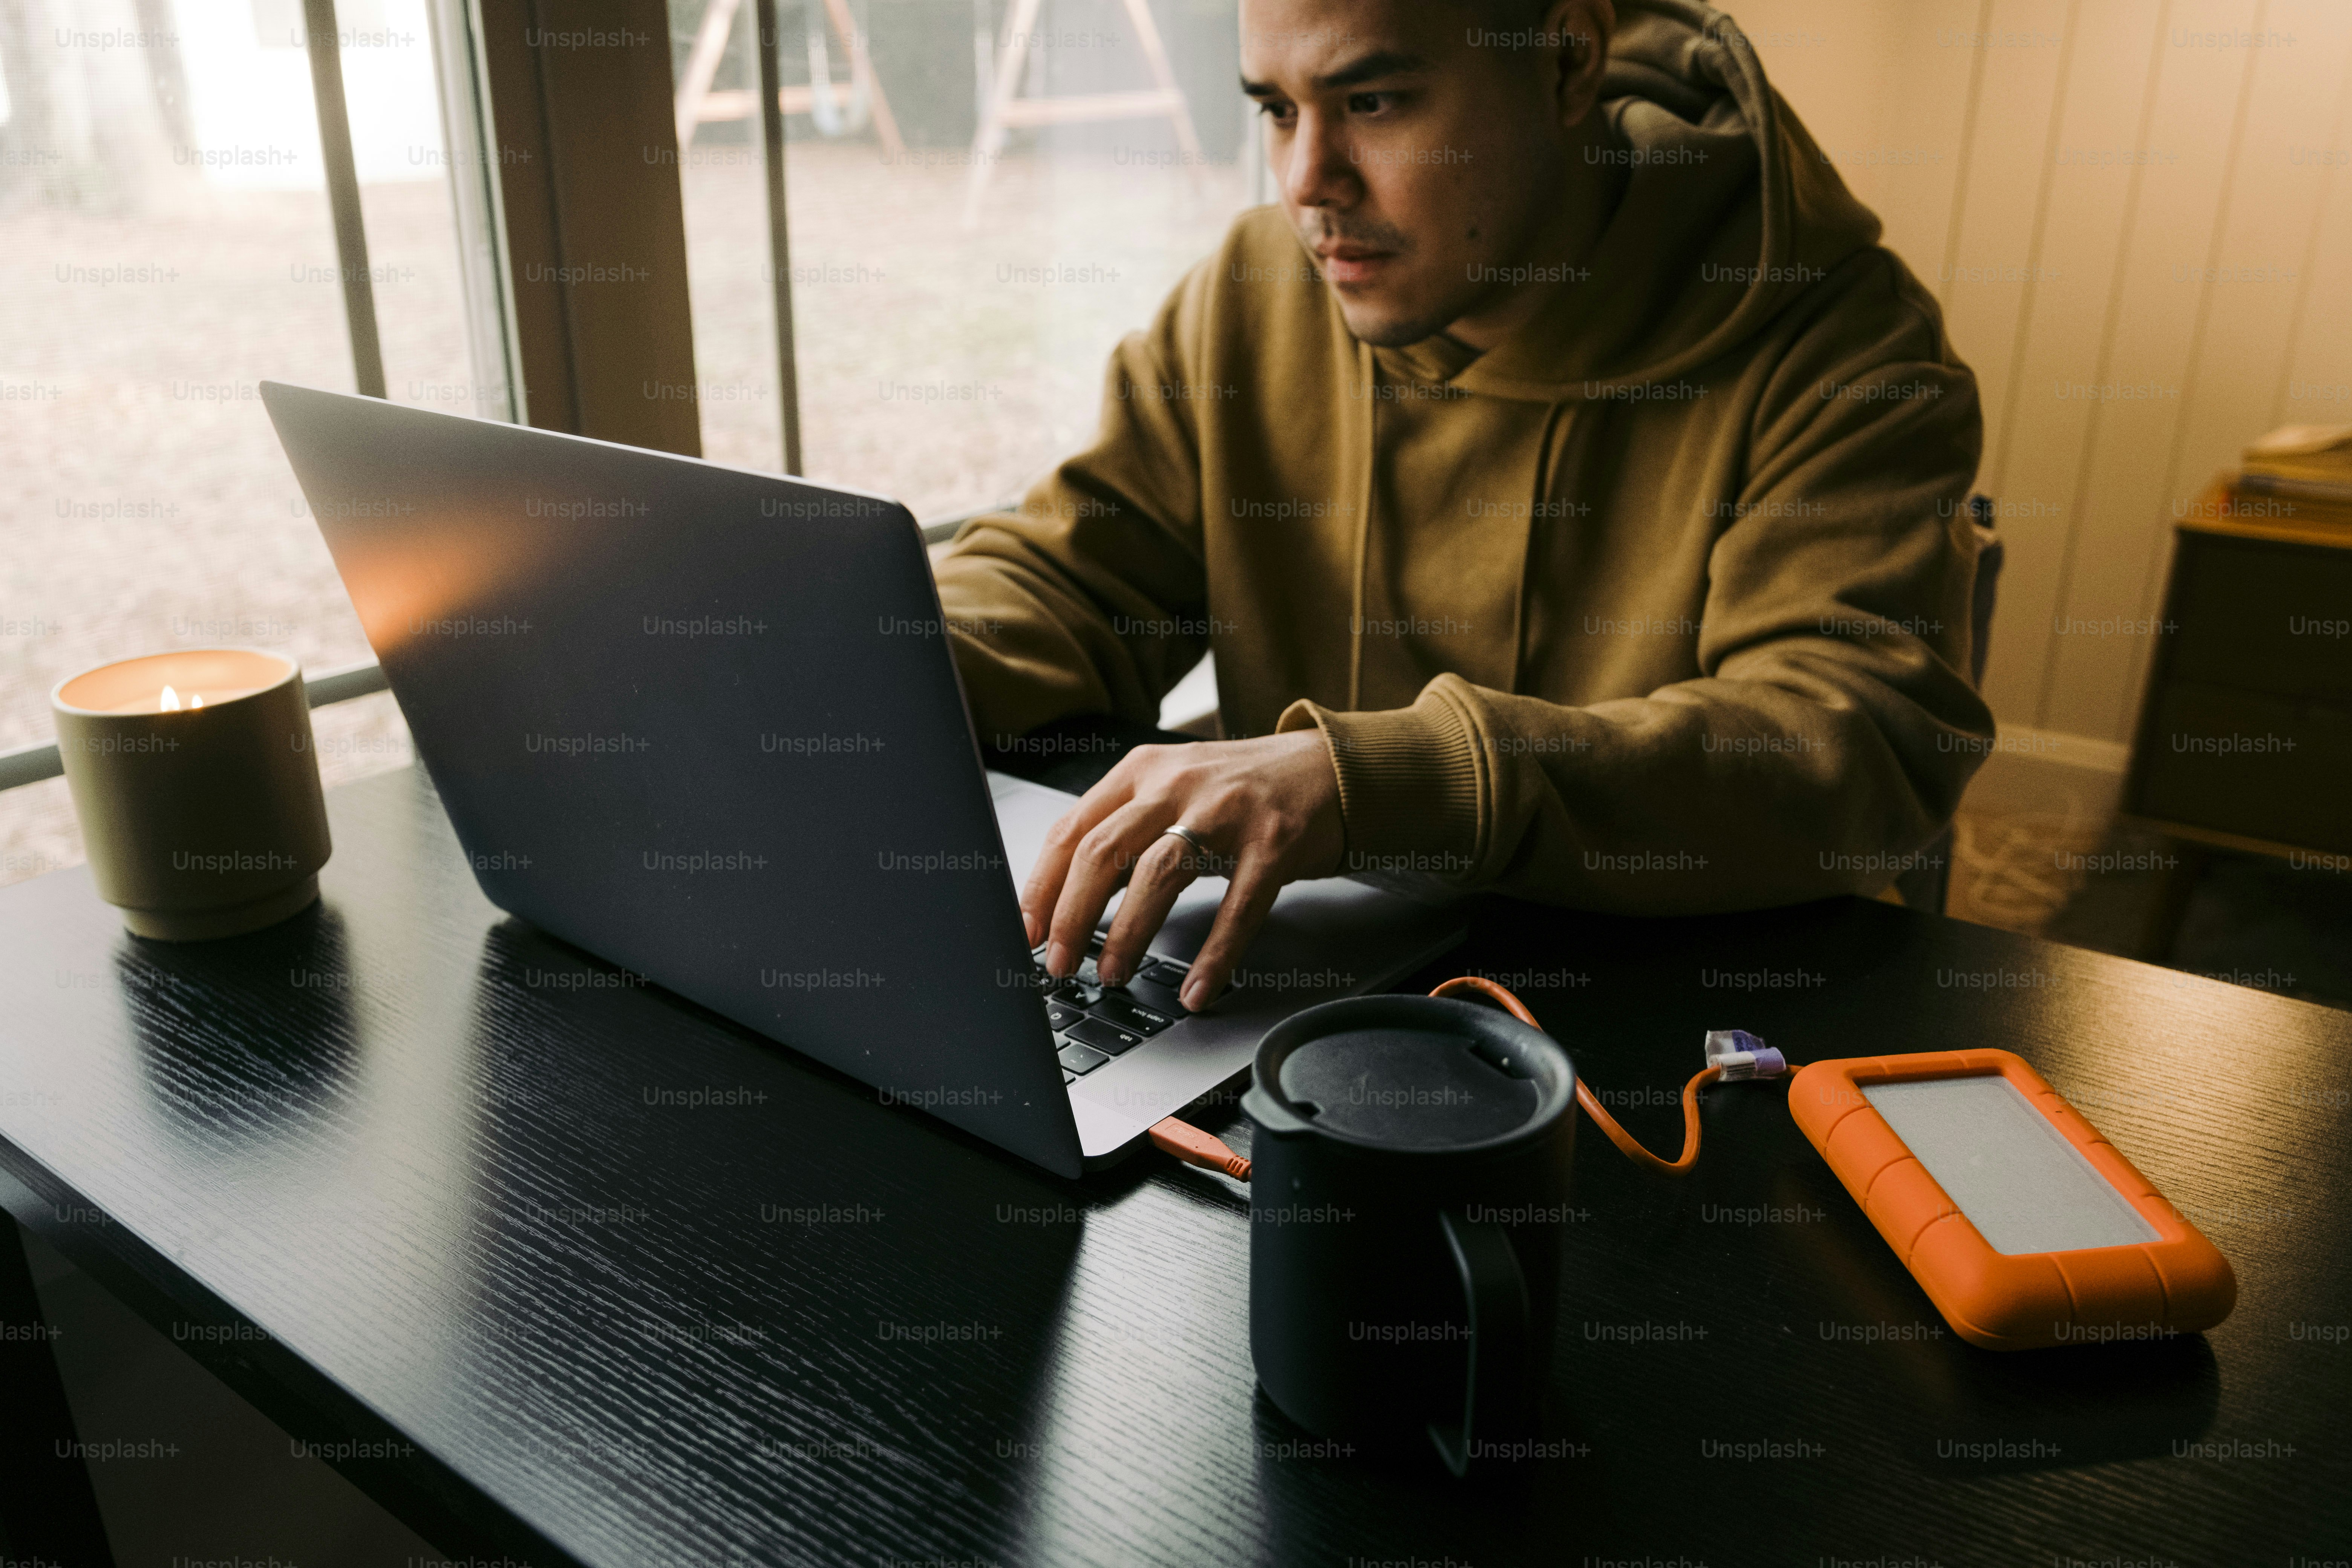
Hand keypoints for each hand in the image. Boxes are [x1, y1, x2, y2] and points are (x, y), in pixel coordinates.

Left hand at [1022, 731, 1343, 1010]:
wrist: (1329, 767)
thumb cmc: (1242, 789)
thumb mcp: (1172, 788)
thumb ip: (1124, 827)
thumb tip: (1069, 896)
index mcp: (1142, 770)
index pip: (1072, 830)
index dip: (1043, 887)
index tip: (1029, 931)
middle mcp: (1177, 784)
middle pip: (1102, 852)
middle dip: (1072, 917)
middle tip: (1060, 963)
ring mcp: (1227, 811)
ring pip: (1157, 874)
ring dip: (1127, 933)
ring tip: (1113, 974)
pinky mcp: (1273, 842)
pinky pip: (1237, 908)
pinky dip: (1214, 956)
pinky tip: (1197, 989)